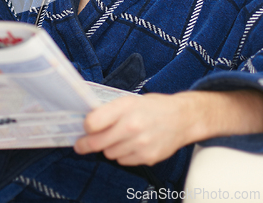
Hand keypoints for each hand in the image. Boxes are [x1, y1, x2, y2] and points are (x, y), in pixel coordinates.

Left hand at [74, 93, 195, 165]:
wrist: (181, 118)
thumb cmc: (153, 107)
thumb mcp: (130, 100)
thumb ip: (109, 111)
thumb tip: (88, 124)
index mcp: (125, 107)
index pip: (93, 122)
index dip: (85, 127)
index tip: (84, 128)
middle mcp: (132, 125)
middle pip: (97, 143)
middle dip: (86, 144)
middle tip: (81, 144)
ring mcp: (140, 143)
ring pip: (109, 153)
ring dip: (109, 147)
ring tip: (120, 137)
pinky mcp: (147, 157)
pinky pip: (123, 161)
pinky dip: (123, 154)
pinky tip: (132, 144)